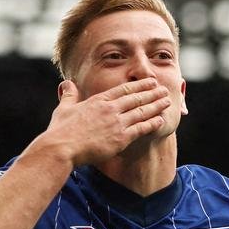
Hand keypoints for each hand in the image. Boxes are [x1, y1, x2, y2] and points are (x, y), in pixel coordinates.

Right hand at [41, 78, 172, 166]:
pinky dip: (152, 124)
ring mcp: (116, 123)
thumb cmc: (60, 130)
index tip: (150, 82)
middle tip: (164, 90)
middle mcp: (110, 109)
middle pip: (136, 98)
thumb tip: (67, 84)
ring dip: (156, 106)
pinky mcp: (120, 139)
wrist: (63, 147)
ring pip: (142, 112)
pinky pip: (140, 129)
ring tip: (167, 102)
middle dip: (152, 93)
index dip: (139, 85)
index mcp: (99, 100)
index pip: (123, 89)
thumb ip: (69, 95)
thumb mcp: (64, 108)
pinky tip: (161, 120)